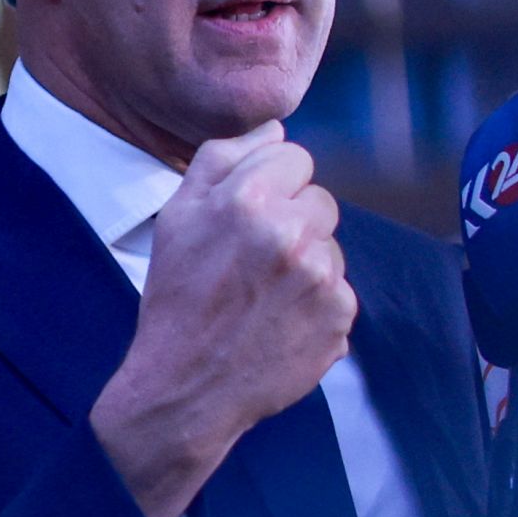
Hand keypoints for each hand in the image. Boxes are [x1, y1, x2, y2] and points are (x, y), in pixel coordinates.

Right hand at [89, 120, 355, 516]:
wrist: (185, 388)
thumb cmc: (177, 298)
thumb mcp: (178, 216)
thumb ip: (223, 158)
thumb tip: (274, 128)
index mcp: (249, 199)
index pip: (296, 158)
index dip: (272, 185)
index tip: (250, 217)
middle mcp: (292, 233)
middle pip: (320, 200)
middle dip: (294, 221)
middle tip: (255, 260)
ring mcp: (322, 277)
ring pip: (331, 246)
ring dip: (307, 263)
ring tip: (265, 295)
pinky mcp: (340, 317)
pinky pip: (341, 290)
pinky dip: (318, 305)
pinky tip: (281, 322)